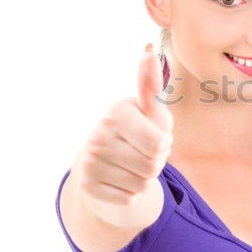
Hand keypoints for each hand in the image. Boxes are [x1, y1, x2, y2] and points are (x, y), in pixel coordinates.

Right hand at [71, 43, 174, 220]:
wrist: (105, 158)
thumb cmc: (139, 130)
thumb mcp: (151, 110)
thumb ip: (152, 85)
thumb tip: (149, 53)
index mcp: (117, 113)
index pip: (159, 145)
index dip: (164, 144)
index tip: (153, 135)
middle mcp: (98, 135)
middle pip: (153, 166)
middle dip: (156, 162)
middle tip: (142, 151)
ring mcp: (89, 161)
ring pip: (142, 184)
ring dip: (145, 178)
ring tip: (132, 163)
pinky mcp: (87, 185)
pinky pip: (129, 198)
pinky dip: (131, 192)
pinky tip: (120, 178)